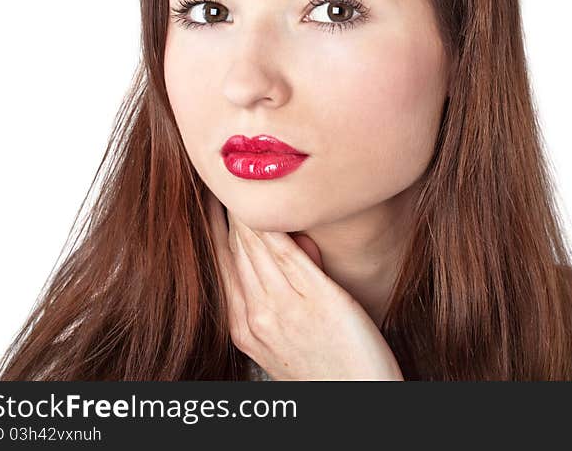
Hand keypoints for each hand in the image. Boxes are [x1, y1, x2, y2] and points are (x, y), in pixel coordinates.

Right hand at [204, 189, 403, 380]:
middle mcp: (253, 317)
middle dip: (228, 207)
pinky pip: (286, 253)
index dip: (214, 223)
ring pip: (254, 245)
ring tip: (245, 173)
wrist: (357, 402)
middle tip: (223, 170)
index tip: (214, 191)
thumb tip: (294, 241)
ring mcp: (281, 309)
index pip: (221, 261)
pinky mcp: (314, 301)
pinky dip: (275, 224)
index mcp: (243, 326)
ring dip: (248, 207)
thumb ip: (286, 289)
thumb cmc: (333, 368)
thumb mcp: (293, 332)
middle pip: (233, 247)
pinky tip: (272, 201)